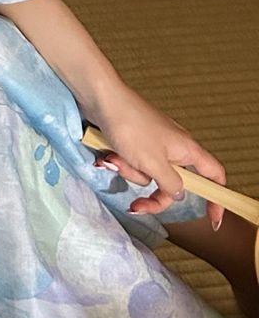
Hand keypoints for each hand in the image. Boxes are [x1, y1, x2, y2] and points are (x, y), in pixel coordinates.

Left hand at [89, 80, 225, 228]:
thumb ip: (171, 183)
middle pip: (174, 183)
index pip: (214, 176)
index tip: (212, 219)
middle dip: (153, 195)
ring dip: (130, 171)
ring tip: (116, 159)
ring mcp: (154, 144)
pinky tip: (109, 155)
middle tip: (136, 206)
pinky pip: (133, 162)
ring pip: (149, 174)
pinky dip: (121, 162)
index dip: (216, 197)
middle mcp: (175, 147)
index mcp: (188, 150)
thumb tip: (180, 194)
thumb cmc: (131, 128)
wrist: (101, 99)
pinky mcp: (135, 141)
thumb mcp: (153, 163)